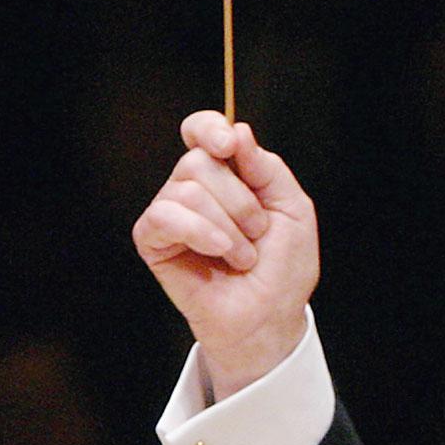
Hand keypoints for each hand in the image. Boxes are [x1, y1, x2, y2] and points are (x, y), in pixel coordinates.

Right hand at [133, 113, 320, 396]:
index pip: (201, 130)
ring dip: (230, 228)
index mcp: (226, 175)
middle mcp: (193, 188)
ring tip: (243, 256)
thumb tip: (236, 130)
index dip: (208, 128)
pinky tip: (222, 255)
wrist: (271, 315)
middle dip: (241, 201)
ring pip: (188, 190)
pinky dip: (203, 234)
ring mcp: (170, 213)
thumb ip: (268, 168)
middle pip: (198, 162)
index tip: (228, 146)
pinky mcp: (152, 239)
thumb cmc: (283, 268)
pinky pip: (166, 216)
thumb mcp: (293, 209)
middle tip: (258, 234)